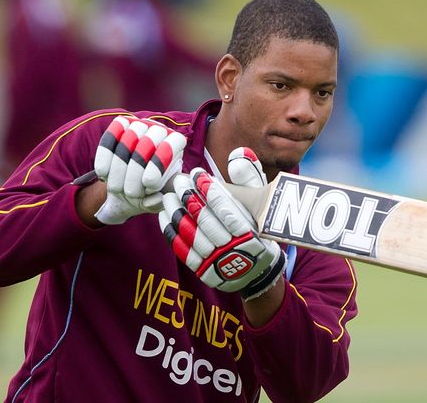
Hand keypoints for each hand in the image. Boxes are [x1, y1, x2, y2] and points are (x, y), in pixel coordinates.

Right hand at [93, 116, 185, 224]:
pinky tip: (103, 175)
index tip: (149, 184)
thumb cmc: (148, 193)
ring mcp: (140, 125)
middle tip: (131, 193)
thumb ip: (159, 201)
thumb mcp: (156, 200)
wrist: (128, 187)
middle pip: (147, 143)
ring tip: (117, 189)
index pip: (173, 143)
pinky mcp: (120, 124)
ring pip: (126, 140)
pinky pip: (109, 137)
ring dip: (118, 169)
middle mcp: (160, 130)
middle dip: (135, 172)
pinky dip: (104, 157)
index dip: (160, 163)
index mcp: (176, 144)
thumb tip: (158, 197)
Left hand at [158, 147, 284, 299]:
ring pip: (192, 235)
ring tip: (169, 195)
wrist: (258, 267)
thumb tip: (239, 153)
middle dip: (189, 198)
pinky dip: (172, 232)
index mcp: (252, 232)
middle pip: (206, 220)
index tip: (198, 174)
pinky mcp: (205, 272)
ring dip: (177, 213)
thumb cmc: (258, 225)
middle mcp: (236, 250)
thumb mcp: (261, 201)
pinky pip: (183, 251)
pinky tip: (165, 214)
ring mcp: (219, 263)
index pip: (225, 208)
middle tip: (179, 181)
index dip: (209, 190)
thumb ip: (249, 177)